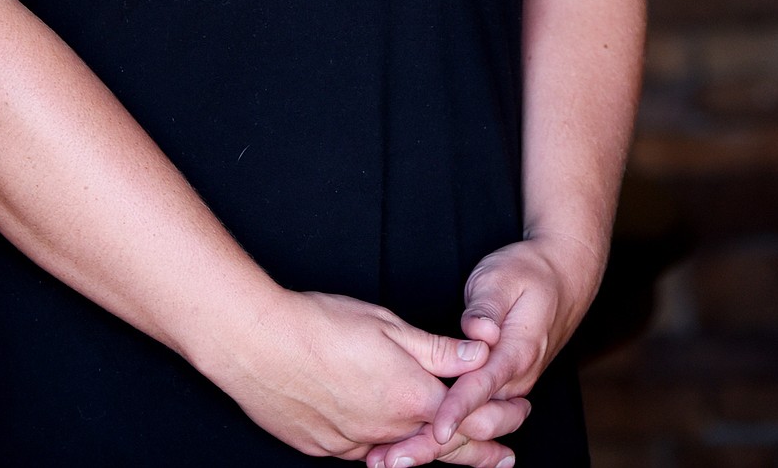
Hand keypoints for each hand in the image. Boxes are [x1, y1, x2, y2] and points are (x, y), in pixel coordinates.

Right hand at [208, 288, 493, 459]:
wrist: (257, 345)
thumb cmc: (321, 324)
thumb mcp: (387, 324)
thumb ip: (437, 348)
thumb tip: (482, 353)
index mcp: (410, 396)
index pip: (468, 413)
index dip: (497, 412)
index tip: (520, 410)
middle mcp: (387, 429)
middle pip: (446, 448)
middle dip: (482, 449)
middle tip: (508, 456)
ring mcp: (355, 444)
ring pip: (407, 456)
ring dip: (440, 457)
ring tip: (468, 461)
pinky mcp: (326, 448)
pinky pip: (369, 456)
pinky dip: (393, 456)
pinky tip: (399, 455)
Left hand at [366, 237, 601, 467]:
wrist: (562, 278)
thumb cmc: (527, 274)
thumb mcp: (503, 278)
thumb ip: (488, 307)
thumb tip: (479, 333)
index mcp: (517, 352)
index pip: (483, 387)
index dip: (458, 409)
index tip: (436, 429)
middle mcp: (515, 378)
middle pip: (476, 423)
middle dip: (433, 444)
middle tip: (390, 457)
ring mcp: (509, 387)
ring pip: (474, 427)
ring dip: (434, 446)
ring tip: (389, 459)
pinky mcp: (500, 387)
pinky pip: (474, 418)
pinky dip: (446, 435)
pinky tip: (414, 444)